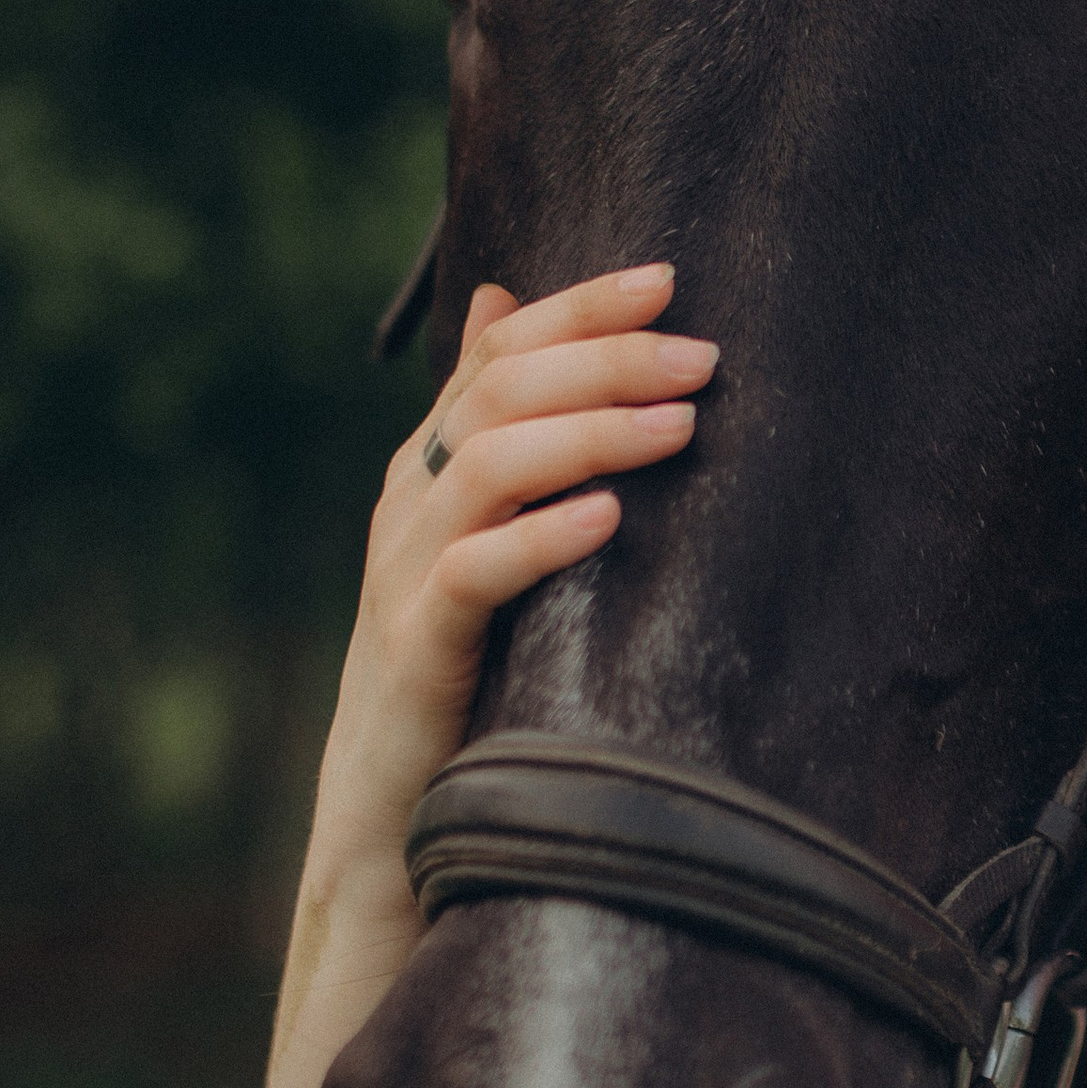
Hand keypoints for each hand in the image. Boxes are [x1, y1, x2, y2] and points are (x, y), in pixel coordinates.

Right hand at [309, 265, 715, 893]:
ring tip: (680, 424)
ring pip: (490, 466)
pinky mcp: (419, 648)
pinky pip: (476, 573)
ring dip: (592, 433)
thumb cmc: (460, 670)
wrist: (387, 808)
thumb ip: (496, 429)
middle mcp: (411, 503)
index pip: (498, 352)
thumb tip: (500, 301)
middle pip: (500, 392)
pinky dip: (544, 537)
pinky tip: (610, 516)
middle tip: (699, 356)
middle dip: (604, 360)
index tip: (666, 279)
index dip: (578, 307)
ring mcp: (405, 572)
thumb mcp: (479, 535)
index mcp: (430, 468)